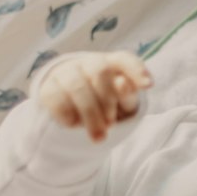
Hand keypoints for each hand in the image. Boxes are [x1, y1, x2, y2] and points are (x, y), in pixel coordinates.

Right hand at [36, 51, 153, 141]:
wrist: (68, 109)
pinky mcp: (48, 88)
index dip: (136, 70)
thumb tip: (122, 84)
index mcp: (111, 64)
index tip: (149, 86)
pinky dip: (67, 114)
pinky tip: (74, 125)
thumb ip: (126, 95)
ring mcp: (66, 73)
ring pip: (77, 86)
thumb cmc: (103, 103)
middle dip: (108, 100)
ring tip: (99, 136)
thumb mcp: (120, 103)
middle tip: (111, 124)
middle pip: (99, 72)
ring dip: (90, 113)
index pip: (124, 59)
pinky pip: (56, 98)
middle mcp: (88, 63)